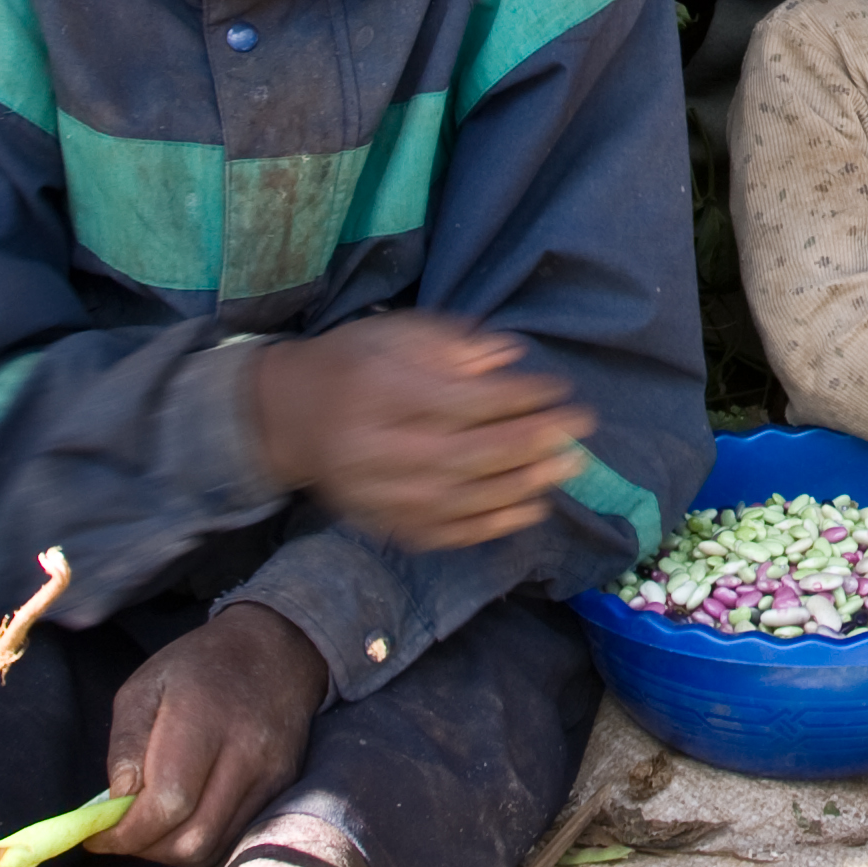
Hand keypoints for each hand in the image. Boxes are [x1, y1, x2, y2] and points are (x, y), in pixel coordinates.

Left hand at [90, 604, 325, 866]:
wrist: (276, 649)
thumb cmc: (199, 665)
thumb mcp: (145, 685)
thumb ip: (126, 744)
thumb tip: (118, 802)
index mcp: (203, 718)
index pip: (167, 802)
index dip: (127, 833)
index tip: (98, 835)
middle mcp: (245, 751)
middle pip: (192, 838)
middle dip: (146, 848)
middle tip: (123, 833)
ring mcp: (270, 773)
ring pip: (212, 847)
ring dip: (171, 851)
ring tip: (152, 825)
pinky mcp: (282, 787)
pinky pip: (232, 837)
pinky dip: (199, 841)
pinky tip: (183, 818)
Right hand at [251, 312, 595, 548]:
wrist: (288, 417)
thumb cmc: (354, 363)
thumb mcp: (398, 333)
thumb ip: (454, 344)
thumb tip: (510, 358)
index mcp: (382, 392)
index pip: (464, 401)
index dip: (519, 399)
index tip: (561, 391)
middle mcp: (378, 449)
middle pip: (468, 455)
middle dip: (532, 445)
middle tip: (579, 434)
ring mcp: (377, 495)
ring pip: (460, 500)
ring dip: (522, 487)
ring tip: (566, 469)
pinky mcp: (380, 523)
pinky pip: (441, 534)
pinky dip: (490, 526)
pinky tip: (530, 509)